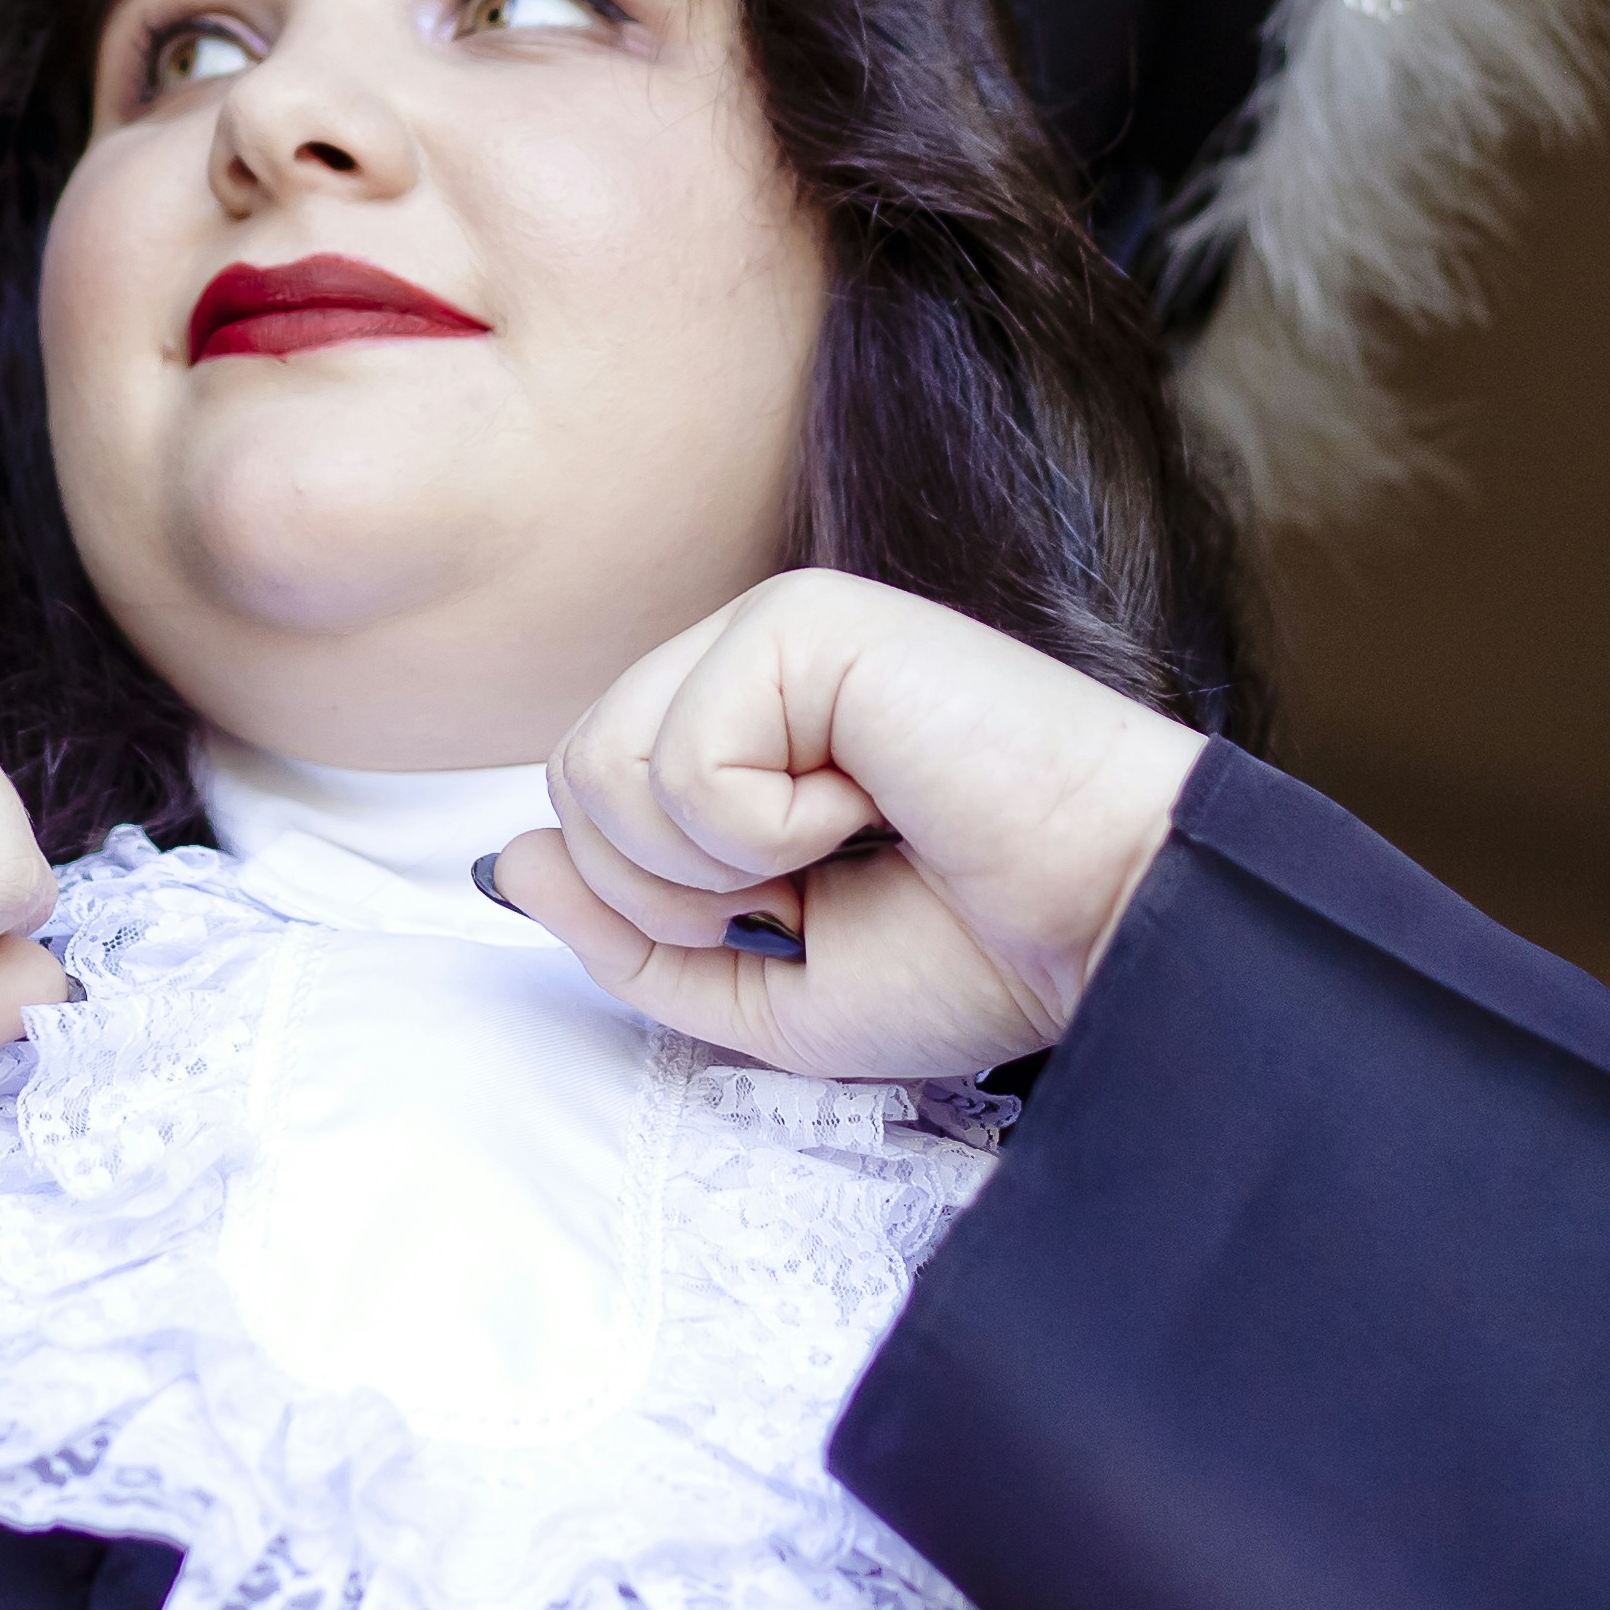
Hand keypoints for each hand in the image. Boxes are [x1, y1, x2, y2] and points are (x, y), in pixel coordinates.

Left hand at [487, 570, 1202, 1079]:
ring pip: (601, 772)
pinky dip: (772, 830)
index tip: (801, 919)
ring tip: (845, 843)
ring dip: (719, 866)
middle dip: (679, 896)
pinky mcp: (805, 618)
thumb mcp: (759, 991)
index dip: (664, 914)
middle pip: (572, 789)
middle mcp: (740, 664)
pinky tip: (876, 801)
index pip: (582, 813)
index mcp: (733, 733)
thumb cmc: (970, 954)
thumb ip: (624, 936)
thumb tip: (503, 857)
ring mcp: (770, 629)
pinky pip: (682, 764)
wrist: (1106, 928)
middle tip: (816, 892)